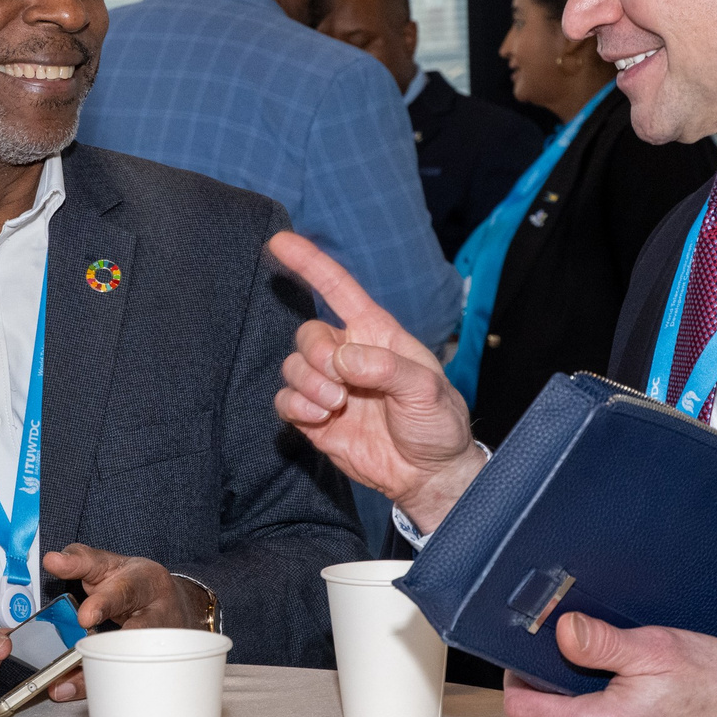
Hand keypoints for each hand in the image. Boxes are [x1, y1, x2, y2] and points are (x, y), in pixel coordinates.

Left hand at [37, 545, 204, 701]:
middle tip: (78, 658)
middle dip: (110, 647)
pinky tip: (81, 692)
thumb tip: (52, 559)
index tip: (84, 618)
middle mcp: (158, 612)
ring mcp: (161, 642)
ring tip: (67, 684)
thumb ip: (78, 561)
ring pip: (134, 662)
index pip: (124, 590)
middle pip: (138, 632)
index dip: (104, 604)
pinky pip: (130, 677)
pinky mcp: (158, 663)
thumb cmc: (134, 584)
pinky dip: (104, 686)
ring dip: (100, 673)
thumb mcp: (108, 565)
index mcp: (145, 581)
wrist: (173, 604)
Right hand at [269, 230, 485, 533]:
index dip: (309, 263)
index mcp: (376, 334)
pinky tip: (321, 418)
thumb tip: (344, 358)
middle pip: (308, 334)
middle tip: (340, 382)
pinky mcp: (314, 417)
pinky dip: (296, 406)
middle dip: (316, 354)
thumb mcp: (428, 390)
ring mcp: (328, 386)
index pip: (338, 289)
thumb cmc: (437, 424)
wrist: (428, 475)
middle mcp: (348, 354)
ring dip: (308, 384)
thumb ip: (388, 368)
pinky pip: (285, 400)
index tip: (279, 241)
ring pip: (292, 366)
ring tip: (336, 406)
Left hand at [500, 613, 716, 716]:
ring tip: (605, 678)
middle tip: (572, 657)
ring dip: (572, 707)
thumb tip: (560, 630)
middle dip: (546, 688)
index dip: (517, 675)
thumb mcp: (658, 650)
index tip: (527, 652)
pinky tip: (623, 701)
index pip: (522, 709)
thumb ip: (601, 642)